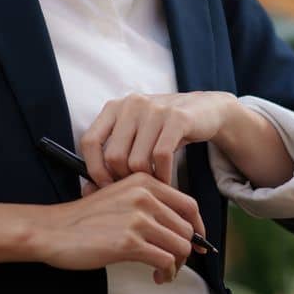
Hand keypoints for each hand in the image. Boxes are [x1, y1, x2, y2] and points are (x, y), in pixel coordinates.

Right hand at [34, 172, 207, 282]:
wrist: (52, 230)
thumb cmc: (83, 218)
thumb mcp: (119, 195)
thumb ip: (148, 203)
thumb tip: (180, 226)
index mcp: (145, 183)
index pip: (189, 204)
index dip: (198, 227)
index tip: (198, 242)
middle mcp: (145, 197)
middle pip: (187, 228)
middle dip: (186, 250)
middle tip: (174, 263)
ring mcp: (138, 220)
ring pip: (181, 245)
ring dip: (178, 265)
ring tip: (165, 272)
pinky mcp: (129, 243)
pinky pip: (166, 260)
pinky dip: (167, 273)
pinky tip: (157, 277)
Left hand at [79, 91, 238, 188]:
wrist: (205, 109)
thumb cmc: (163, 128)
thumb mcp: (135, 132)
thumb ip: (114, 152)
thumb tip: (87, 189)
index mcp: (115, 107)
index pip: (90, 141)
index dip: (94, 169)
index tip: (105, 185)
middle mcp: (132, 104)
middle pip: (114, 157)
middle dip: (124, 179)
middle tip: (136, 187)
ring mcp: (155, 109)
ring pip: (137, 161)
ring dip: (146, 181)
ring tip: (153, 184)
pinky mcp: (177, 118)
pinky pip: (161, 157)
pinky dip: (163, 175)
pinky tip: (166, 180)